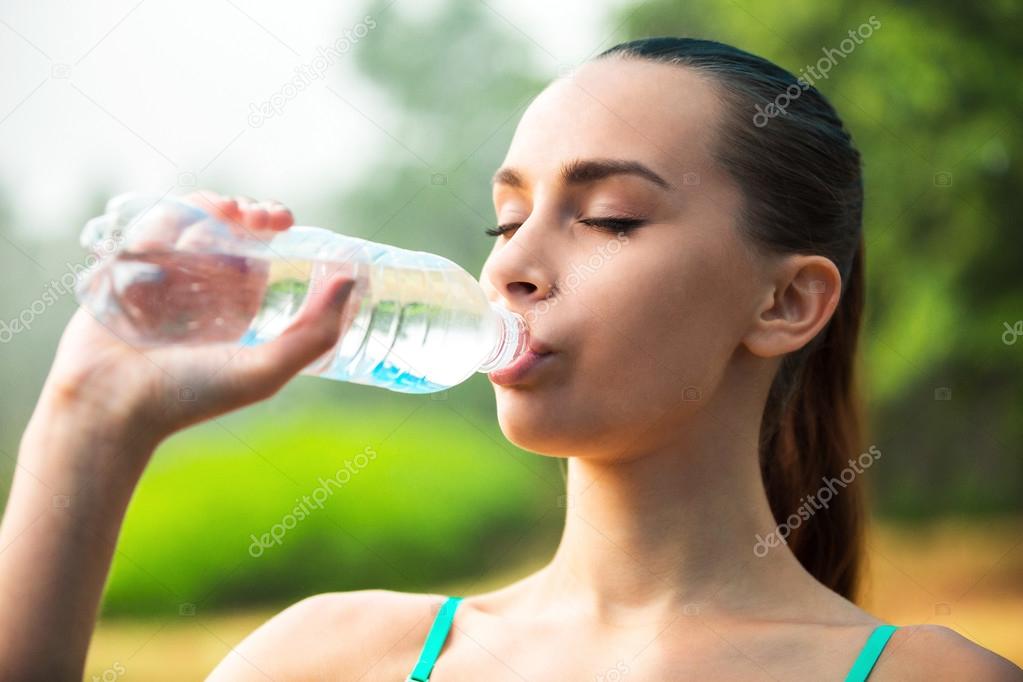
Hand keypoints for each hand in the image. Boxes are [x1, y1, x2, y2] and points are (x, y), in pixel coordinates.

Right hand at [37, 190, 353, 455]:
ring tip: (218, 221)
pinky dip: (162, 225)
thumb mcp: (267, 370)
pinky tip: (172, 237)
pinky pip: (146, 229)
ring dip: (206, 211)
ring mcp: (160, 274)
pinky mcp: (123, 268)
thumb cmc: (190, 396)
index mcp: (236, 303)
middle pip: (226, 226)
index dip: (273, 225)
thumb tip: (352, 279)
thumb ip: (315, 332)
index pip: (260, 249)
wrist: (109, 404)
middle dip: (244, 211)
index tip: (282, 219)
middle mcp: (200, 285)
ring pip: (187, 221)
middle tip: (252, 214)